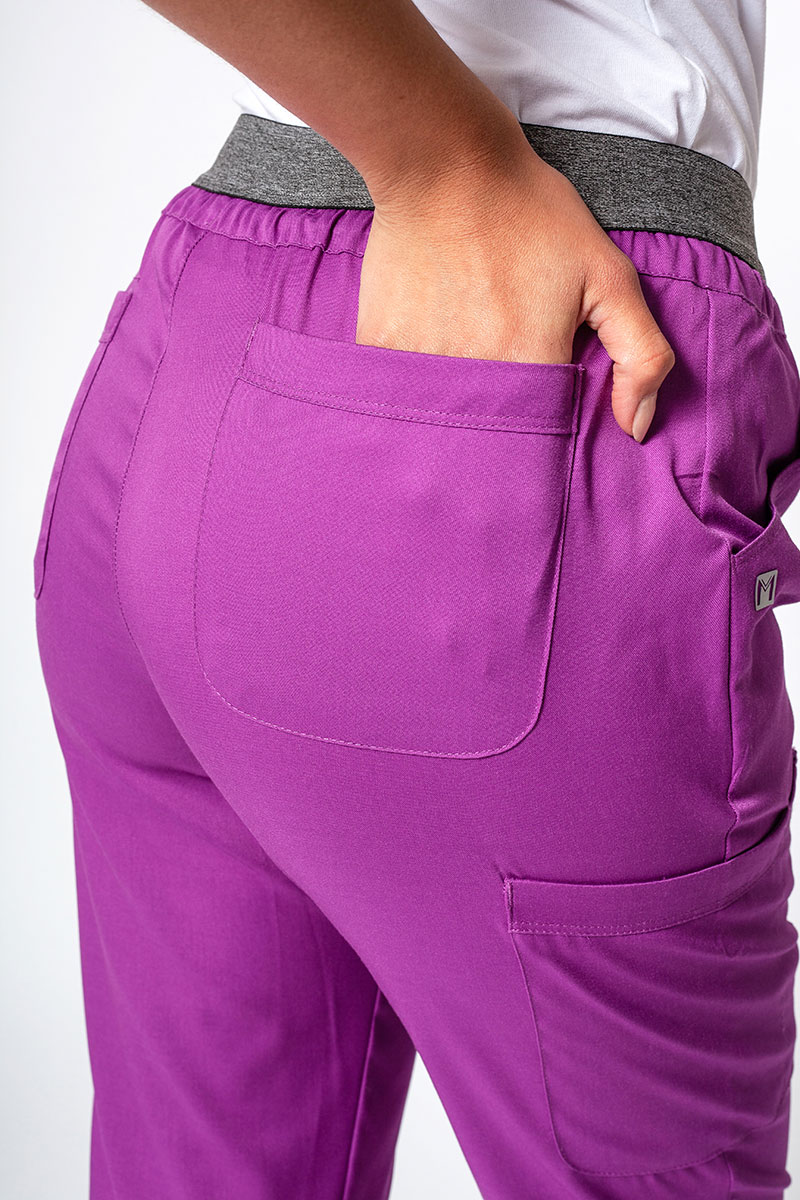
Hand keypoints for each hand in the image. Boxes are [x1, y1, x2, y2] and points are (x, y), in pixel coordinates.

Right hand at [357, 149, 674, 442]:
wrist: (444, 164)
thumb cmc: (531, 214)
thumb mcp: (609, 274)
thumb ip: (641, 356)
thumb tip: (635, 429)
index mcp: (531, 365)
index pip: (539, 440)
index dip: (544, 431)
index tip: (539, 405)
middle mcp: (473, 374)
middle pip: (488, 435)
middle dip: (497, 424)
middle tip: (499, 377)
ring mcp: (420, 363)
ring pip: (441, 418)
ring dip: (454, 408)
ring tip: (464, 358)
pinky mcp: (381, 348)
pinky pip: (399, 391)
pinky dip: (414, 384)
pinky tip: (428, 347)